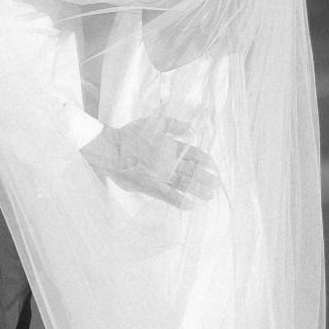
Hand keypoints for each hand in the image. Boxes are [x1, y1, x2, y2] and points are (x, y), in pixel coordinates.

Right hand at [82, 116, 220, 207]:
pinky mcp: (150, 186)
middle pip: (192, 170)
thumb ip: (172, 124)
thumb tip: (189, 126)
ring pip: (184, 183)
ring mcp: (160, 175)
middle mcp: (169, 162)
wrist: (113, 149)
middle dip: (205, 178)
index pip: (192, 154)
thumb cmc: (130, 135)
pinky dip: (179, 201)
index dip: (203, 160)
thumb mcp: (153, 123)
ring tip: (208, 196)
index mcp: (170, 147)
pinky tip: (190, 206)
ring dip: (198, 190)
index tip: (212, 165)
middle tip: (216, 184)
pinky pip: (168, 195)